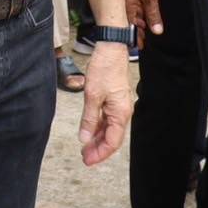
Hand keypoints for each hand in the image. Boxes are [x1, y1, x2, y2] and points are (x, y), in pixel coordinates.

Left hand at [78, 42, 132, 165]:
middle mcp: (123, 112)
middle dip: (98, 149)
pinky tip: (89, 131)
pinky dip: (98, 127)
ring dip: (97, 139)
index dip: (100, 153)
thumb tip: (85, 138)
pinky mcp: (114, 100)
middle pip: (112, 137)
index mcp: (120, 113)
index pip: (112, 141)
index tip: (87, 160)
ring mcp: (119, 106)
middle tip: (84, 157)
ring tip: (85, 147)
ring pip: (109, 129)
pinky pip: (107, 119)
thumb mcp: (92, 96)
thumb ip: (89, 119)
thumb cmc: (104, 68)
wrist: (111, 48)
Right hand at [123, 0, 162, 42]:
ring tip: (142, 27)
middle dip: (134, 32)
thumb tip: (157, 30)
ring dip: (134, 22)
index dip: (136, 39)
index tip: (141, 46)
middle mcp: (118, 5)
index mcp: (126, 8)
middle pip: (126, 24)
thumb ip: (153, 14)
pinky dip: (132, 11)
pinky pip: (124, 6)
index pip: (130, 29)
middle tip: (141, 39)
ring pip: (125, 15)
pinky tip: (138, 12)